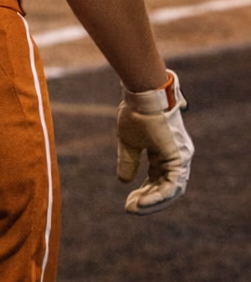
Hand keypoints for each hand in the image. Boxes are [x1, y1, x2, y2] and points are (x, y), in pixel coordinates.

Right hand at [117, 70, 193, 213]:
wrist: (143, 95)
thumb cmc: (136, 112)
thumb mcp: (129, 141)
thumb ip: (129, 161)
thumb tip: (124, 182)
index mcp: (163, 152)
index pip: (157, 179)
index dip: (144, 192)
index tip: (129, 202)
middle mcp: (175, 157)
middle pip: (164, 187)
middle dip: (147, 200)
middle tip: (130, 208)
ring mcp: (179, 158)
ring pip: (170, 190)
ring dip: (152, 202)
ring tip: (134, 208)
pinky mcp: (179, 158)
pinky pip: (171, 185)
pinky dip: (158, 196)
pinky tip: (142, 202)